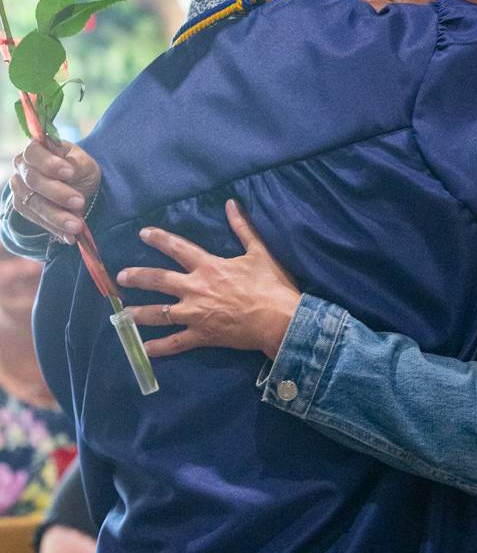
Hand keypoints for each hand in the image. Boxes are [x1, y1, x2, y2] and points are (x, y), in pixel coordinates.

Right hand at [10, 138, 100, 244]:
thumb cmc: (79, 169)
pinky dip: (55, 229)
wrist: (78, 187)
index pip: (34, 153)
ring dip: (57, 216)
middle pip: (34, 181)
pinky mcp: (23, 208)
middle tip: (79, 202)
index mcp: (36, 149)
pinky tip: (70, 235)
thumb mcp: (84, 163)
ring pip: (34, 204)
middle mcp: (22, 168)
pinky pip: (37, 220)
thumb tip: (70, 168)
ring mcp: (20, 189)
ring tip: (77, 225)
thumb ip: (77, 165)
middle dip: (57, 193)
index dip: (49, 163)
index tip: (69, 172)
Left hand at [117, 200, 301, 358]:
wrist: (279, 319)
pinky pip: (175, 343)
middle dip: (137, 277)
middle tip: (120, 277)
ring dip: (138, 312)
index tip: (142, 233)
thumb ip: (242, 227)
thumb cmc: (271, 285)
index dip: (159, 239)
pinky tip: (143, 349)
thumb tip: (231, 203)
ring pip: (159, 313)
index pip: (177, 248)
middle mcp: (196, 288)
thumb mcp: (258, 251)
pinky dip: (159, 348)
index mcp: (209, 266)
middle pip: (159, 280)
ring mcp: (195, 314)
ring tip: (122, 313)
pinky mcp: (202, 335)